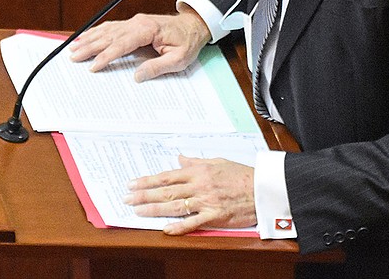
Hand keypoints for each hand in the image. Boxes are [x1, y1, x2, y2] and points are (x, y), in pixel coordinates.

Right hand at [68, 6, 210, 81]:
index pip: (122, 44)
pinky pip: (113, 27)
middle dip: (90, 47)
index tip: (94, 66)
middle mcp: (138, 23)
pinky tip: (88, 35)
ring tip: (74, 46)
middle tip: (73, 57)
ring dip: (90, 38)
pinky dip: (98, 31)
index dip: (106, 56)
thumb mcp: (179, 59)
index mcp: (148, 30)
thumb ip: (158, 67)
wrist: (194, 25)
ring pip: (108, 30)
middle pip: (109, 36)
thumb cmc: (188, 42)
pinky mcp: (135, 23)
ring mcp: (135, 22)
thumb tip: (137, 76)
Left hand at [124, 155, 255, 234]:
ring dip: (154, 209)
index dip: (148, 181)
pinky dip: (179, 226)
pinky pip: (194, 222)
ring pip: (175, 206)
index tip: (132, 184)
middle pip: (166, 191)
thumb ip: (196, 162)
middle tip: (127, 199)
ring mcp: (206, 201)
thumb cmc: (241, 174)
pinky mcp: (215, 215)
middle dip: (144, 195)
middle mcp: (199, 185)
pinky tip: (166, 229)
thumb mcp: (217, 162)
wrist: (262, 187)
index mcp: (199, 171)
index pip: (167, 176)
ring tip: (138, 212)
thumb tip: (179, 159)